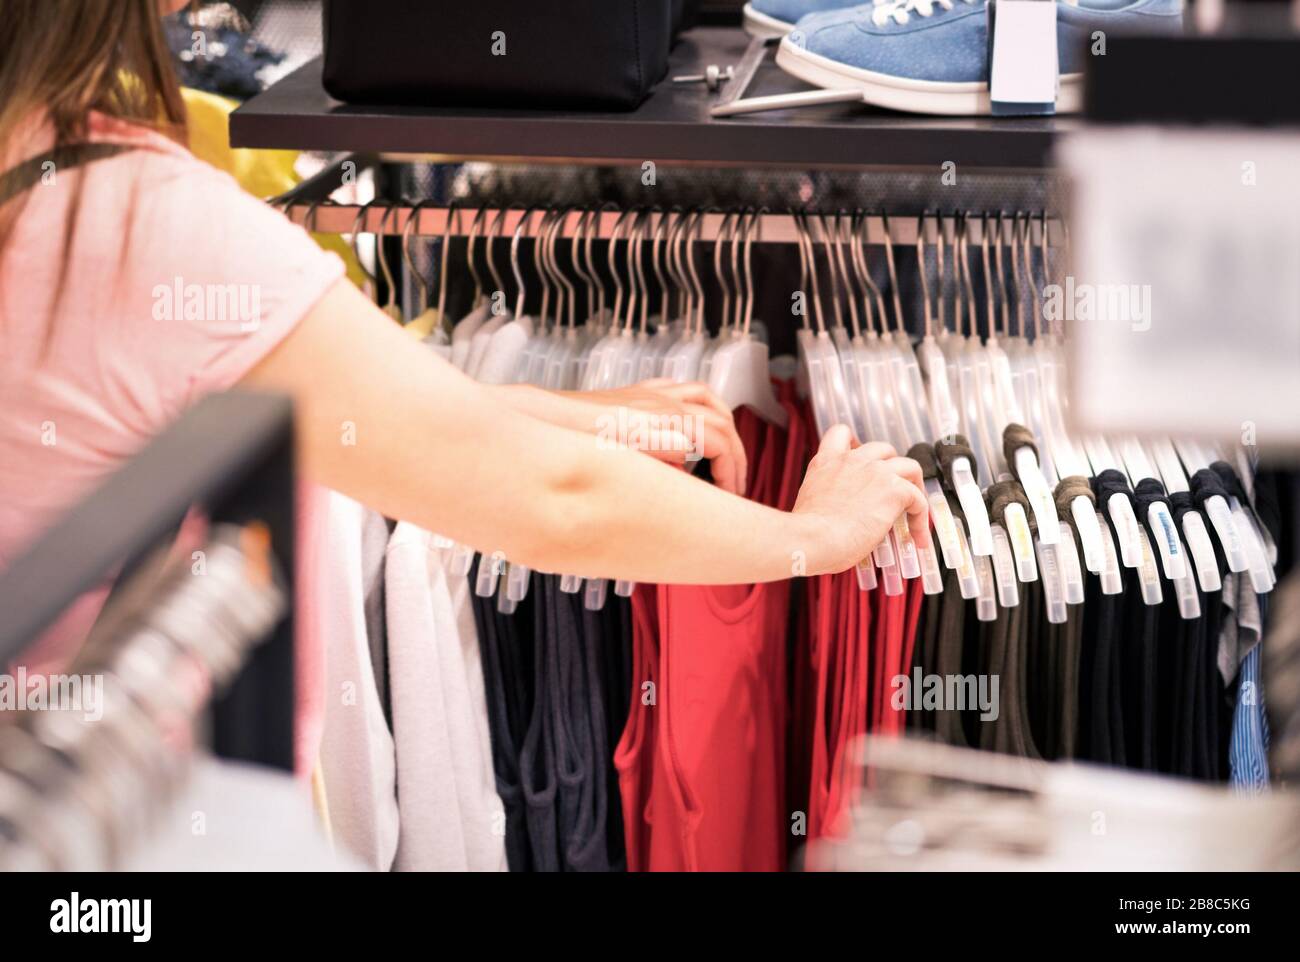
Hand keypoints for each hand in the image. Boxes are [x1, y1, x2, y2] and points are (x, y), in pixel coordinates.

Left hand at [576, 379, 748, 495]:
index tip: (729, 497)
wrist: (544, 417)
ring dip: (725, 426)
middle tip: (732, 486)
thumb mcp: (624, 462)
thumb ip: (663, 464)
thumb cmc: (576, 442)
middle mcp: (664, 402)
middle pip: (722, 422)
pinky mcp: (637, 393)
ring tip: (725, 454)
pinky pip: (682, 390)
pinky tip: (690, 426)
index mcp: (666, 421)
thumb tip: (687, 470)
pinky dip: (699, 406)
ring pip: (708, 399)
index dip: (733, 473)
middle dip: (735, 456)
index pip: (721, 443)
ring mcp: (652, 394)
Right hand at [791, 424, 930, 574]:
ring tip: (913, 508)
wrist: (811, 539)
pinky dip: (922, 518)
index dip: (856, 444)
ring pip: (909, 466)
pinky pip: (919, 499)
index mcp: (826, 462)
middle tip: (892, 489)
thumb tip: (833, 517)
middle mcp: (852, 460)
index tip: (861, 456)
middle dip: (891, 466)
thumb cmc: (805, 533)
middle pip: (884, 448)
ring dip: (914, 485)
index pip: (842, 434)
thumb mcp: (808, 503)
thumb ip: (825, 498)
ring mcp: (876, 471)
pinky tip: (918, 536)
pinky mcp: (894, 489)